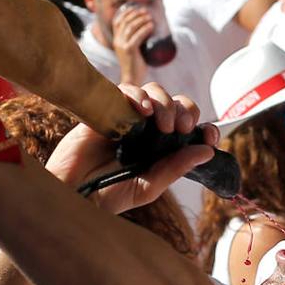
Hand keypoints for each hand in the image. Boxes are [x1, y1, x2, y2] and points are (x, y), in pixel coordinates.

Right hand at [46, 83, 216, 213]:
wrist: (74, 193)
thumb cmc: (108, 194)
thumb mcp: (148, 186)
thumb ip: (175, 168)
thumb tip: (207, 150)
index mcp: (161, 149)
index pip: (189, 129)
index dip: (204, 128)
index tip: (210, 135)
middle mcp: (147, 130)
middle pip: (176, 104)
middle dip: (185, 110)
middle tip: (181, 128)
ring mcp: (127, 118)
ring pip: (154, 92)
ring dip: (164, 102)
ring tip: (161, 123)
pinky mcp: (107, 110)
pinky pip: (126, 90)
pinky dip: (137, 94)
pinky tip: (142, 110)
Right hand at [111, 5, 154, 84]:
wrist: (132, 79)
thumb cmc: (136, 64)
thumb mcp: (133, 49)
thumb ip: (136, 40)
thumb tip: (149, 28)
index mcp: (116, 40)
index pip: (117, 21)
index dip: (126, 12)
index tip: (137, 8)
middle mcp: (117, 41)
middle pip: (125, 22)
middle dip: (136, 14)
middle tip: (147, 11)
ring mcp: (122, 46)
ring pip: (130, 27)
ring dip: (141, 20)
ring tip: (150, 18)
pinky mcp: (129, 50)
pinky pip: (137, 36)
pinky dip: (145, 29)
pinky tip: (151, 26)